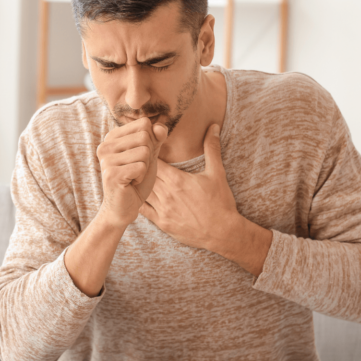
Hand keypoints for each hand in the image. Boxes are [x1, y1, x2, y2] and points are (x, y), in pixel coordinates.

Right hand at [97, 117, 167, 228]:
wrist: (124, 207)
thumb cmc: (136, 179)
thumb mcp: (150, 155)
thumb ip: (156, 138)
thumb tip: (160, 127)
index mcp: (112, 137)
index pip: (144, 124)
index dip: (151, 141)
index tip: (139, 157)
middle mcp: (105, 145)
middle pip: (145, 136)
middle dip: (148, 155)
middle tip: (136, 169)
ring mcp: (106, 159)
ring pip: (144, 152)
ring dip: (145, 167)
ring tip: (133, 176)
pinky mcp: (111, 174)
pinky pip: (141, 167)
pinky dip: (141, 177)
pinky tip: (131, 183)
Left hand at [139, 124, 239, 249]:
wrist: (223, 233)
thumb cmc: (221, 202)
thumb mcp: (217, 173)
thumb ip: (212, 148)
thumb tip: (213, 126)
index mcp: (177, 180)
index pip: (154, 161)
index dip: (149, 154)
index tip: (148, 149)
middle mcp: (166, 194)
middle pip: (146, 176)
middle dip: (143, 168)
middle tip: (139, 161)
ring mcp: (163, 210)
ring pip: (143, 192)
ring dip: (140, 184)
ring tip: (137, 176)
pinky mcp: (162, 224)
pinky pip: (144, 211)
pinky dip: (139, 202)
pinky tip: (137, 196)